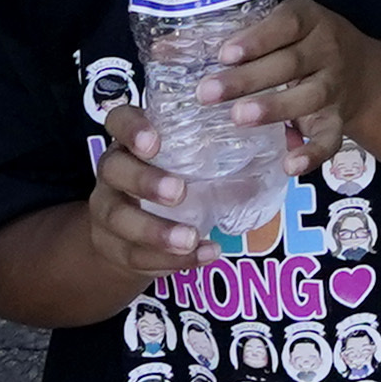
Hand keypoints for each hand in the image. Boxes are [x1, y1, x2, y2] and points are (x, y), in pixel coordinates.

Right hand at [82, 101, 204, 283]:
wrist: (126, 236)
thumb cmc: (169, 182)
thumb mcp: (185, 163)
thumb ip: (215, 155)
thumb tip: (272, 153)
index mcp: (131, 142)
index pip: (118, 121)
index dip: (132, 128)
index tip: (154, 142)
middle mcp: (113, 173)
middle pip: (113, 170)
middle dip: (146, 181)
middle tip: (179, 192)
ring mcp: (108, 212)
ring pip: (120, 219)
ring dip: (157, 231)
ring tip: (190, 237)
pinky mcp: (114, 248)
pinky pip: (137, 256)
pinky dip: (172, 260)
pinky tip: (204, 255)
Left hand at [202, 0, 375, 162]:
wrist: (361, 71)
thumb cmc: (299, 45)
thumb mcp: (275, 29)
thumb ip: (229, 38)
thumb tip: (162, 51)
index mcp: (308, 21)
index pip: (285, 25)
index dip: (256, 39)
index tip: (223, 54)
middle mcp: (327, 50)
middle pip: (289, 63)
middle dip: (247, 79)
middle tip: (207, 93)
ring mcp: (335, 86)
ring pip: (309, 97)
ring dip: (274, 108)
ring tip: (238, 119)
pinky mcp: (339, 120)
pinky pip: (331, 138)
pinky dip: (313, 153)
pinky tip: (289, 165)